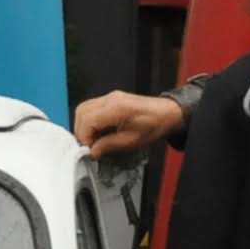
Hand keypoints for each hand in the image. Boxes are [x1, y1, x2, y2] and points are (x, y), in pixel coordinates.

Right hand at [73, 90, 187, 159]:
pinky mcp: (110, 99)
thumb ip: (109, 145)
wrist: (167, 113)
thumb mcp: (132, 141)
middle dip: (82, 132)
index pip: (87, 120)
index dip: (85, 137)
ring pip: (84, 109)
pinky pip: (91, 107)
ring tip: (95, 140)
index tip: (90, 149)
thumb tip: (93, 151)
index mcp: (116, 108)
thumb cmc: (154, 125)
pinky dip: (90, 121)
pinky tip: (100, 131)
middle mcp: (110, 99)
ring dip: (84, 126)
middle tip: (91, 146)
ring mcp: (109, 97)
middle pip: (82, 112)